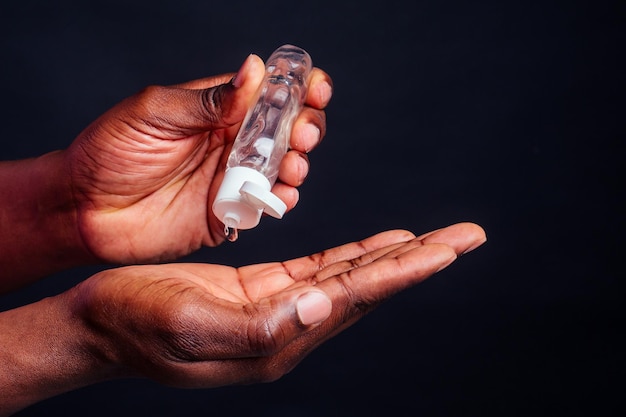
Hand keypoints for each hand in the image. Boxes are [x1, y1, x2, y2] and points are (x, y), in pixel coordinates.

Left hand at [65, 54, 331, 262]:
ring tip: (291, 165)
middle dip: (306, 127)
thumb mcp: (155, 112)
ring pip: (285, 167)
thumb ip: (209, 99)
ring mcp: (233, 178)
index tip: (314, 89)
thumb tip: (254, 70)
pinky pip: (266, 205)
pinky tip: (281, 195)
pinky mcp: (229, 213)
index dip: (299, 87)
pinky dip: (282, 200)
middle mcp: (232, 142)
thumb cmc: (110, 152)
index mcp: (218, 109)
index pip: (270, 92)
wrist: (83, 209)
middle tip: (301, 134)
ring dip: (298, 163)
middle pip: (288, 129)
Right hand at [74, 223, 484, 386]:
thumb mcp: (188, 325)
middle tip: (469, 237)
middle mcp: (291, 327)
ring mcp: (281, 309)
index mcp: (279, 339)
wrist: (102, 325)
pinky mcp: (265, 290)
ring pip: (353, 277)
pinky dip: (355, 255)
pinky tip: (379, 245)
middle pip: (370, 286)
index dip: (406, 270)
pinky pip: (323, 269)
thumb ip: (258, 326)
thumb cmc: (136, 323)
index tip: (450, 248)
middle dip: (421, 260)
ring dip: (396, 255)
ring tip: (438, 240)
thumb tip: (321, 307)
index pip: (358, 297)